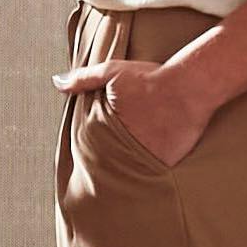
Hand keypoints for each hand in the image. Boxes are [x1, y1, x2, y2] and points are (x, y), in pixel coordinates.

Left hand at [68, 50, 216, 166]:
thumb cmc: (150, 77)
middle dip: (107, 164)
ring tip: (126, 174)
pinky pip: (154, 170)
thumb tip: (56, 82)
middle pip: (109, 161)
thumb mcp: (111, 72)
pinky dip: (150, 169)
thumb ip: (82, 79)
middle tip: (104, 173)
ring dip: (128, 168)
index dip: (89, 151)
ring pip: (130, 168)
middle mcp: (123, 145)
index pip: (89, 146)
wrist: (190, 86)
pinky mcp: (166, 161)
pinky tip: (148, 170)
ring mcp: (145, 155)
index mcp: (105, 127)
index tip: (87, 158)